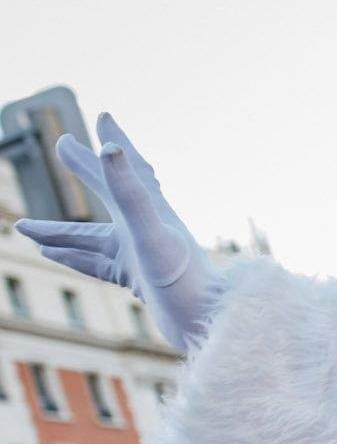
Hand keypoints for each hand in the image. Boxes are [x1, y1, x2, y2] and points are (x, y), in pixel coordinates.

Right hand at [15, 114, 220, 351]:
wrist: (207, 327)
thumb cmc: (184, 281)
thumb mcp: (151, 234)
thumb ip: (129, 193)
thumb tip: (108, 149)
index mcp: (151, 210)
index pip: (127, 166)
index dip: (114, 139)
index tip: (104, 116)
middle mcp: (146, 228)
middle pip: (108, 191)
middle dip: (85, 168)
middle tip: (62, 143)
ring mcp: (140, 254)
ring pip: (89, 236)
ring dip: (58, 231)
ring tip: (22, 226)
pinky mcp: (137, 279)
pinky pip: (96, 263)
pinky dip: (70, 257)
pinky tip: (48, 255)